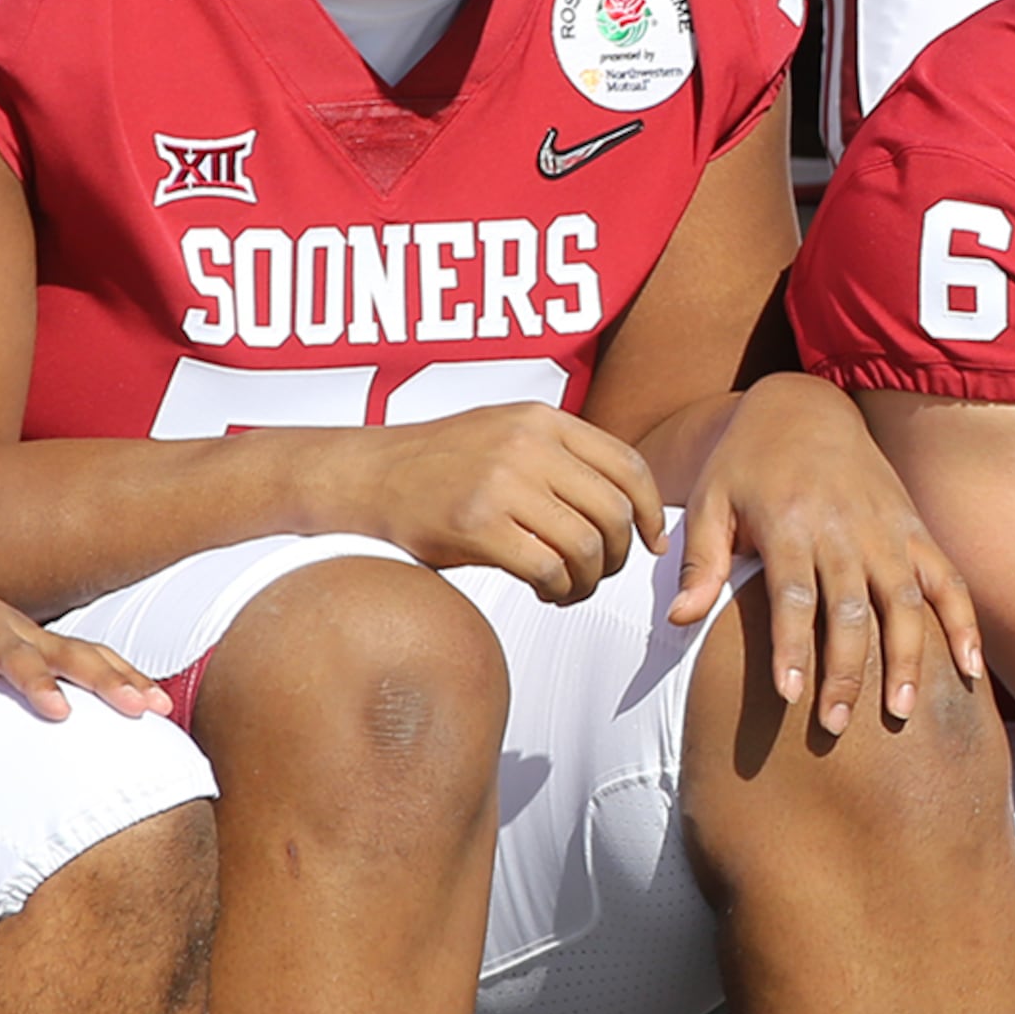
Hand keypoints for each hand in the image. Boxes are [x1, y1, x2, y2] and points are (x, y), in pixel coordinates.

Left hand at [0, 534, 169, 739]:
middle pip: (70, 651)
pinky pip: (88, 655)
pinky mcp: (38, 640)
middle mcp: (12, 624)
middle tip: (141, 708)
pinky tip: (149, 697)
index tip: (61, 713)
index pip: (13, 655)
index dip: (38, 683)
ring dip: (127, 677)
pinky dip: (121, 673)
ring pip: (89, 651)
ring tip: (160, 708)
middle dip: (108, 680)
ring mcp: (30, 631)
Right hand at [329, 403, 665, 603]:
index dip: (651, 511)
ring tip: (571, 589)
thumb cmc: (439, 466)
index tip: (651, 541)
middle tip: (602, 574)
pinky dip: (559, 590)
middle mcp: (527, 444)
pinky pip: (548, 569)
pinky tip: (547, 593)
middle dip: (620, 555)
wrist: (363, 477)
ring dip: (589, 580)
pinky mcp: (476, 524)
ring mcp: (501, 482)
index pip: (628, 466)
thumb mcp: (505, 433)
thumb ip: (562, 455)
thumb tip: (629, 503)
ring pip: (586, 545)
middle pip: (613, 512)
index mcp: (542, 419)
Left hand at [671, 374, 986, 732]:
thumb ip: (702, 561)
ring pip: (904, 602)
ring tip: (901, 712)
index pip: (793, 594)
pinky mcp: (916, 531)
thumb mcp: (711, 500)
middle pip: (850, 609)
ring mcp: (887, 531)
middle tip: (835, 725)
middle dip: (846, 671)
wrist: (805, 406)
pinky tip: (971, 669)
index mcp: (790, 522)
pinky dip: (963, 623)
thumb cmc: (747, 462)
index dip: (792, 646)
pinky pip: (947, 581)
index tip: (790, 696)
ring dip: (906, 659)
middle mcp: (845, 528)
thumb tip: (678, 619)